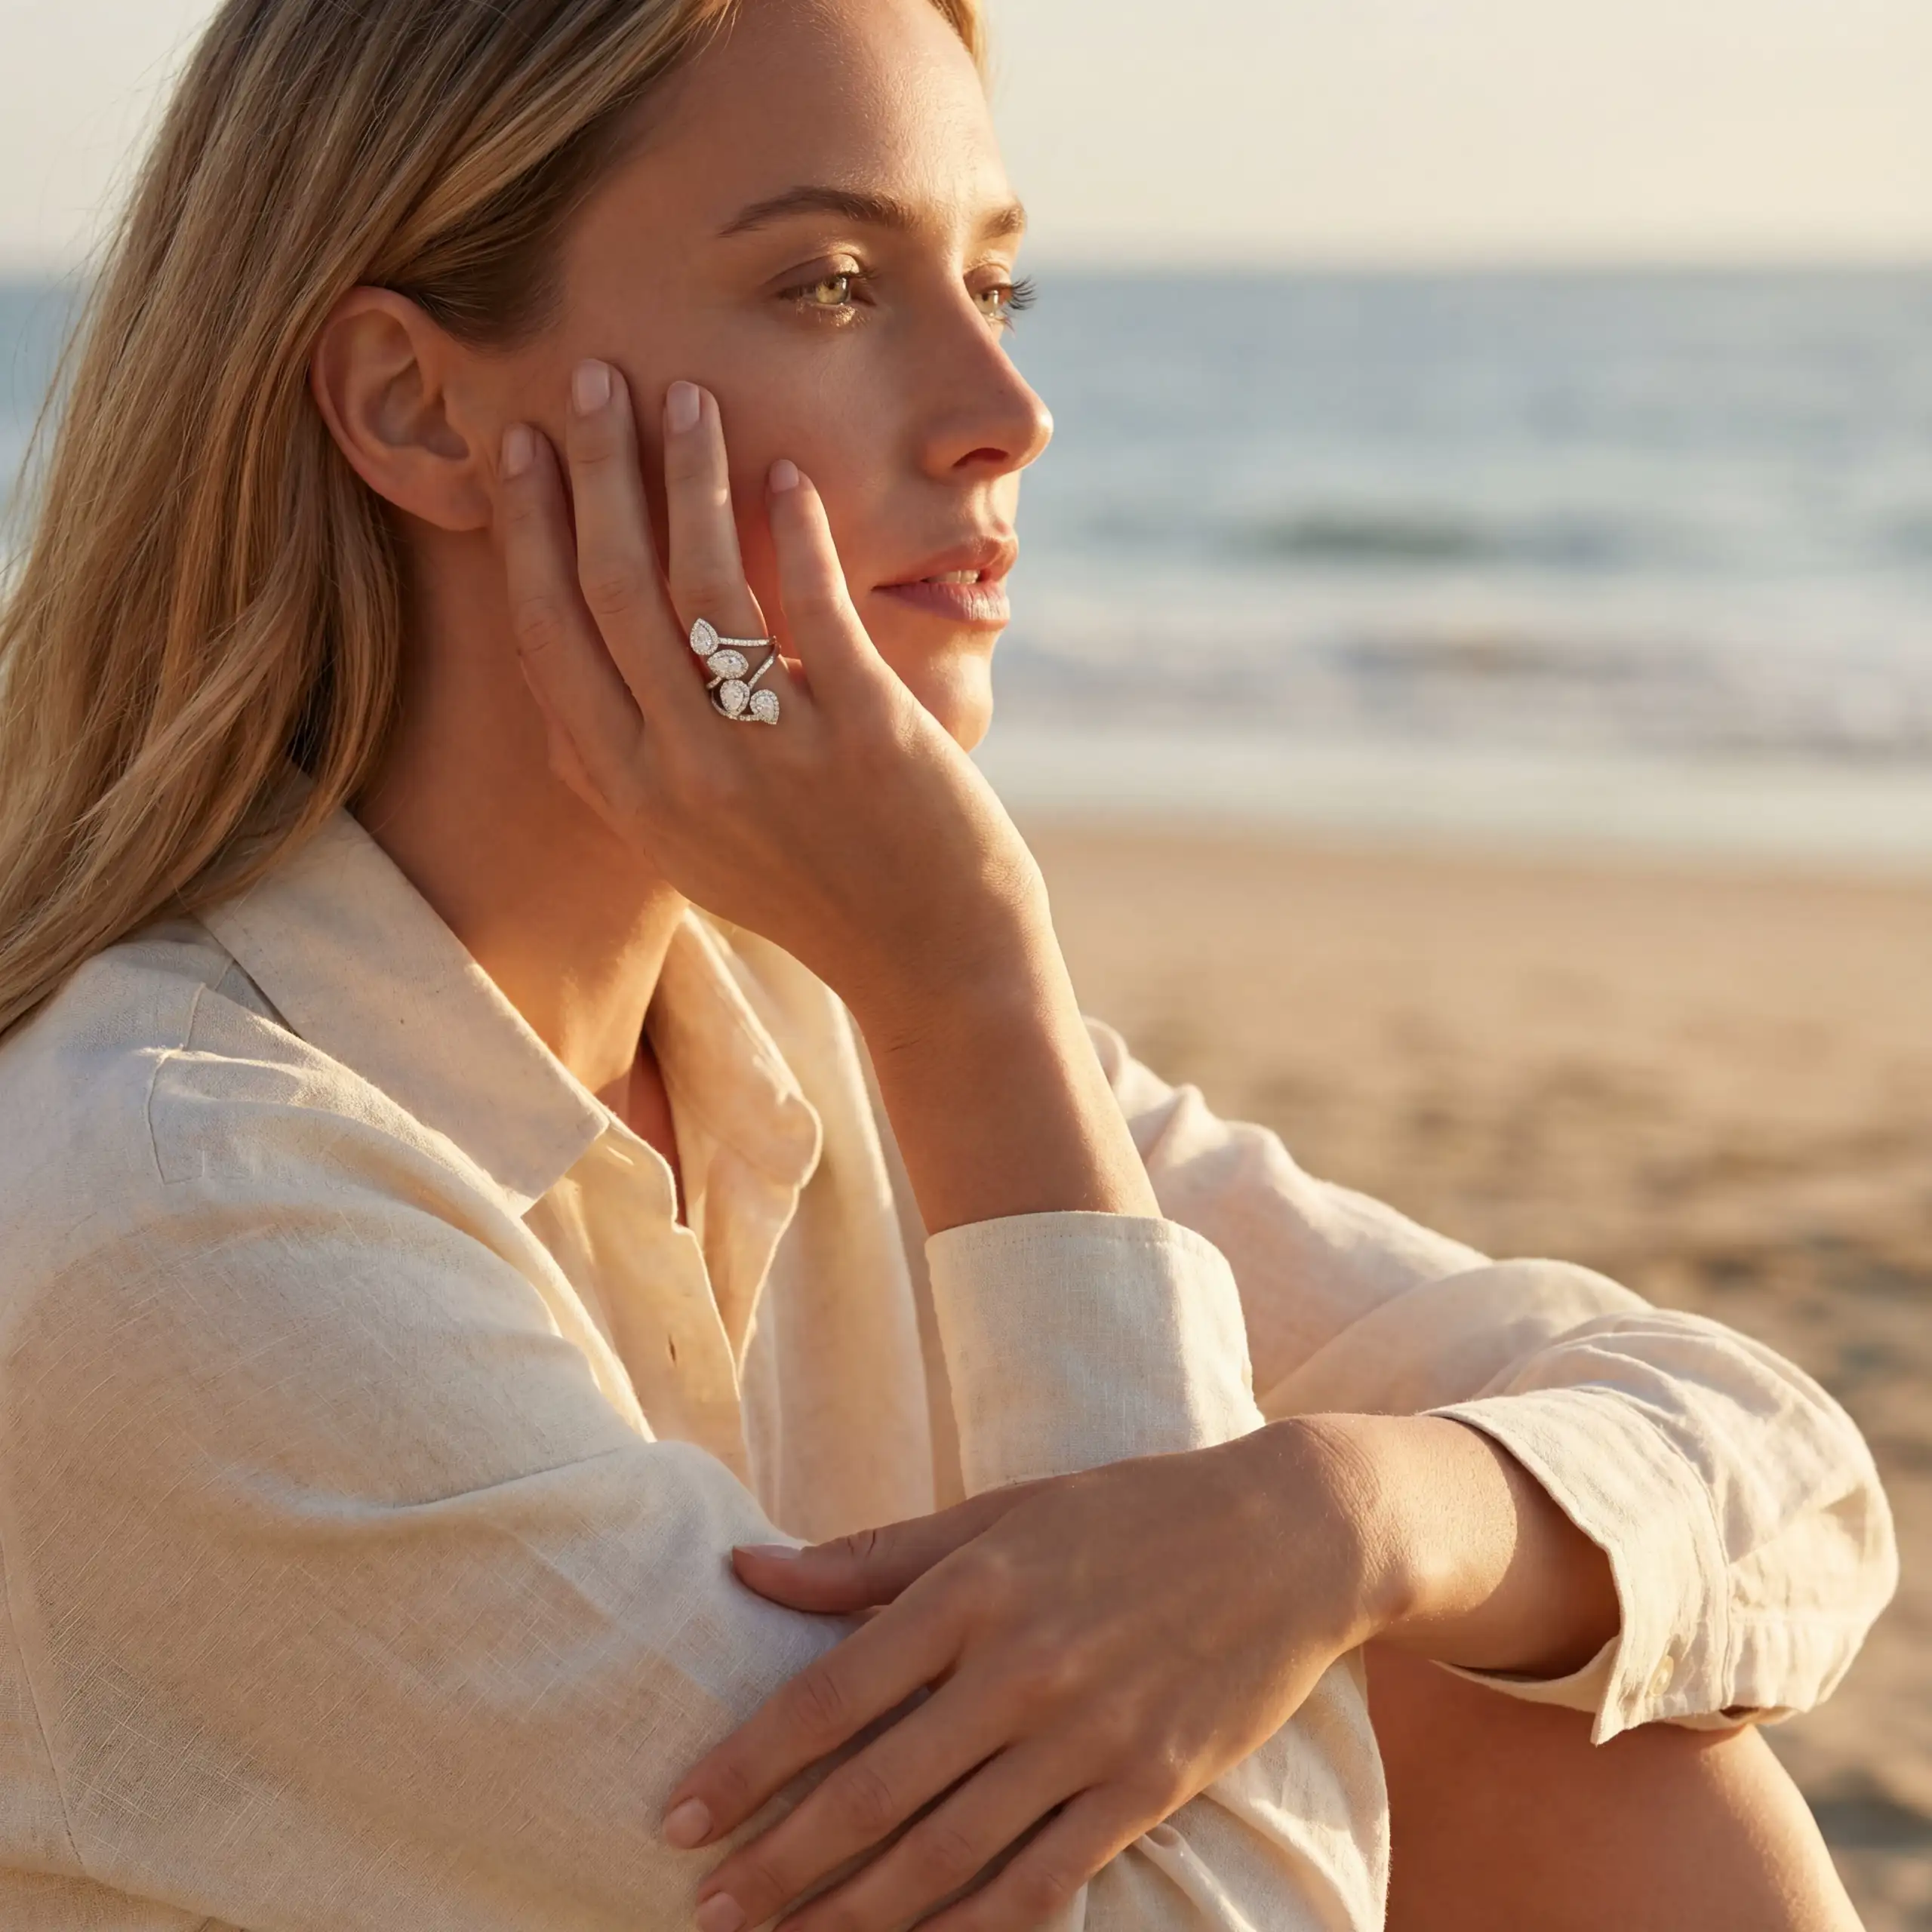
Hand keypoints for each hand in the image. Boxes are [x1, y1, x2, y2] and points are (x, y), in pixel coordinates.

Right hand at [493, 361, 1158, 1230]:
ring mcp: (774, 760)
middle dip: (592, 473)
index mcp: (633, 797)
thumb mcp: (687, 847)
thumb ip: (617, 767)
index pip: (550, 640)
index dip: (528, 532)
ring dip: (688, 479)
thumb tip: (550, 674)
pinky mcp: (865, 741)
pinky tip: (787, 473)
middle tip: (591, 377)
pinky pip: (813, 615)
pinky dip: (796, 535)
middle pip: (610, 594)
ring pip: (700, 590)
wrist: (932, 964)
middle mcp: (686, 778)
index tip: (518, 444)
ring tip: (686, 397)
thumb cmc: (812, 890)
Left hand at [661, 1420, 1387, 1931]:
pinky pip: (1043, 1883)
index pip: (830, 1694)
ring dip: (852, 1914)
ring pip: (944, 1853)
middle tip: (704, 1912)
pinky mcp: (1146, 1786)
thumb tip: (749, 1570)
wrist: (1289, 1534)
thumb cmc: (1127, 1512)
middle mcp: (1020, 1666)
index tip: (679, 1814)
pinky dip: (971, 1931)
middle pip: (872, 1791)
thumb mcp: (998, 1511)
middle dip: (778, 1865)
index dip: (747, 1764)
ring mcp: (1087, 1735)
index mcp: (973, 1587)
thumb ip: (872, 1555)